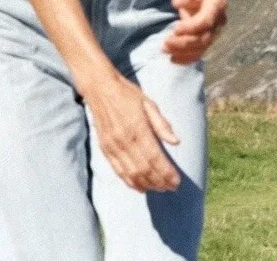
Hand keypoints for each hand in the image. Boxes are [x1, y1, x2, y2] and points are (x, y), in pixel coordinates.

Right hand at [81, 72, 181, 192]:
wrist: (99, 88)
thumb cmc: (127, 93)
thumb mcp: (148, 103)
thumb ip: (161, 124)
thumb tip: (176, 141)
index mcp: (137, 128)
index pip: (155, 157)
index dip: (166, 172)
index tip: (177, 181)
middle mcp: (124, 140)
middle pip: (144, 168)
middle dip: (159, 181)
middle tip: (171, 187)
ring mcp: (113, 146)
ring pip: (131, 173)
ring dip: (146, 184)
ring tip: (159, 189)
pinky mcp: (105, 148)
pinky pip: (118, 170)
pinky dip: (129, 181)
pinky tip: (140, 187)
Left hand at [162, 0, 226, 64]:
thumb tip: (179, 4)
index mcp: (217, 4)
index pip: (206, 21)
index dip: (191, 28)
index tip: (174, 29)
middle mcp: (219, 21)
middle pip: (204, 38)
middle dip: (184, 43)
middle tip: (165, 42)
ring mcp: (215, 33)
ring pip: (201, 48)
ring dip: (183, 52)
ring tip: (165, 49)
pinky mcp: (207, 41)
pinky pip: (199, 53)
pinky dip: (186, 59)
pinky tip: (173, 59)